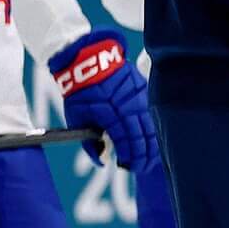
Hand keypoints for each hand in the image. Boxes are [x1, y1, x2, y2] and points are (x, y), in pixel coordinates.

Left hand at [49, 30, 153, 168]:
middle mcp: (129, 108)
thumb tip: (103, 162)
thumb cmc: (80, 91)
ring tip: (148, 156)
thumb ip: (90, 144)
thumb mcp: (77, 120)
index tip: (128, 167)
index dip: (130, 159)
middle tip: (141, 167)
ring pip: (152, 128)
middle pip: (144, 138)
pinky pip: (151, 115)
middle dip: (144, 156)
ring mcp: (139, 99)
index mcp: (111, 115)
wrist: (88, 60)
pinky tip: (150, 138)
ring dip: (151, 145)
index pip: (127, 143)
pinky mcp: (144, 91)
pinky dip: (152, 129)